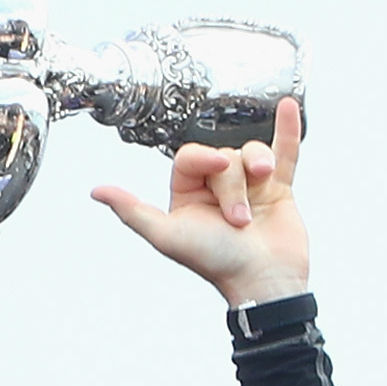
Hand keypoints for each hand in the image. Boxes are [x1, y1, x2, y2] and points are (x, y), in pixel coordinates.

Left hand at [91, 97, 306, 306]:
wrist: (264, 278)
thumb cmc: (216, 261)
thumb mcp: (166, 235)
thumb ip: (132, 211)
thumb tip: (97, 191)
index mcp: (187, 195)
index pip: (190, 157)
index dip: (205, 159)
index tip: (219, 168)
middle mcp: (216, 188)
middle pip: (224, 157)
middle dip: (233, 183)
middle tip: (238, 218)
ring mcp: (249, 185)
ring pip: (252, 152)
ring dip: (259, 168)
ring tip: (264, 192)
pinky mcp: (279, 187)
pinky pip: (284, 151)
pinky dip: (287, 130)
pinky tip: (289, 107)